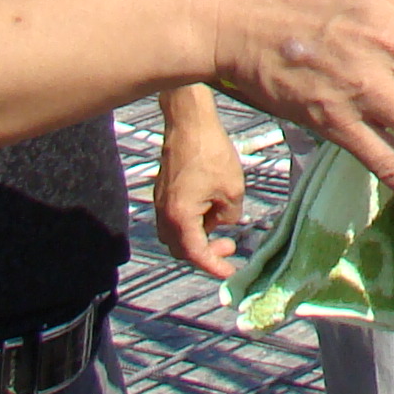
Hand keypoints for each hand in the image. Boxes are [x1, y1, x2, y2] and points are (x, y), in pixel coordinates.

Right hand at [152, 89, 245, 278]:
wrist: (189, 121)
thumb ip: (229, 216)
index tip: (231, 273)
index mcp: (181, 217)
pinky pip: (174, 218)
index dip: (214, 266)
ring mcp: (161, 202)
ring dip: (197, 238)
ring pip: (176, 234)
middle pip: (181, 249)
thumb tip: (223, 222)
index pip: (196, 254)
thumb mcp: (232, 190)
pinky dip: (191, 223)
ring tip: (221, 228)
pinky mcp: (163, 190)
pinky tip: (211, 209)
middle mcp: (165, 214)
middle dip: (205, 253)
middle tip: (229, 247)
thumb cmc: (211, 152)